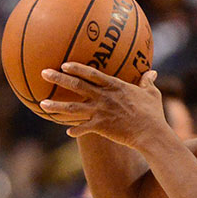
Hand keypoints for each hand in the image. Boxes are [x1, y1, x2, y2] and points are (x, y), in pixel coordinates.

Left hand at [39, 63, 166, 147]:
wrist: (151, 134)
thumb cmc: (154, 114)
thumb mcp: (152, 94)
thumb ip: (148, 82)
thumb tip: (153, 73)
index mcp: (115, 87)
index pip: (92, 73)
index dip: (77, 67)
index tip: (64, 63)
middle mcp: (104, 97)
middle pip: (77, 85)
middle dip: (58, 78)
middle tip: (44, 73)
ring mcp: (100, 112)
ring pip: (73, 107)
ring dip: (56, 105)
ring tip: (42, 103)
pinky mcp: (101, 127)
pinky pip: (84, 128)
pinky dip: (76, 130)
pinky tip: (68, 131)